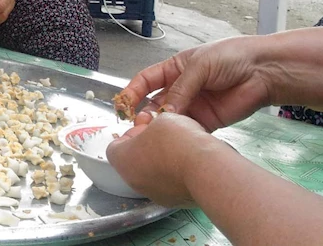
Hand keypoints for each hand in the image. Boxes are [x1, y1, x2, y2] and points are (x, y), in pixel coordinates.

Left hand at [106, 113, 226, 206]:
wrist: (206, 170)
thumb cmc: (179, 141)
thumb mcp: (163, 119)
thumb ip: (153, 124)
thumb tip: (156, 129)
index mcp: (122, 159)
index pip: (116, 146)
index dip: (132, 134)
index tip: (147, 128)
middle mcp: (133, 180)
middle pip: (134, 161)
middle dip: (147, 148)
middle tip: (164, 138)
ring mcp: (153, 194)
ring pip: (152, 175)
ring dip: (162, 163)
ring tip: (181, 150)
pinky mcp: (173, 202)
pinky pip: (170, 186)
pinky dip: (176, 176)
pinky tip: (190, 165)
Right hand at [117, 36, 273, 131]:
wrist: (264, 71)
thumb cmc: (231, 57)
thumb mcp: (199, 66)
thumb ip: (180, 89)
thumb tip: (164, 112)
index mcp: (174, 69)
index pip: (146, 81)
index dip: (132, 92)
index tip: (123, 104)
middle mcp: (180, 88)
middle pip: (154, 103)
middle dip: (144, 113)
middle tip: (139, 124)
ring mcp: (193, 106)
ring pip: (169, 119)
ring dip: (160, 127)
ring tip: (153, 134)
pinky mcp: (206, 122)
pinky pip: (187, 130)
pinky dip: (179, 135)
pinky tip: (173, 138)